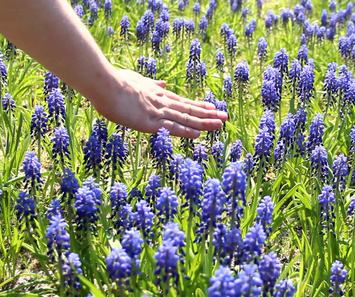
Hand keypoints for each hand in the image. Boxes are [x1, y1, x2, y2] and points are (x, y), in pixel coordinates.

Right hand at [91, 69, 227, 137]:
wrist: (104, 83)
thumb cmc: (114, 81)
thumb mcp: (137, 78)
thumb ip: (150, 83)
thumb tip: (162, 82)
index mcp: (158, 93)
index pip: (183, 102)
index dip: (198, 106)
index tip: (212, 107)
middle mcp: (162, 102)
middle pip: (190, 109)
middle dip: (208, 114)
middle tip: (225, 116)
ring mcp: (158, 112)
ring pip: (186, 118)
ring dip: (204, 122)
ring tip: (221, 123)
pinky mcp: (150, 122)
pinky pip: (172, 128)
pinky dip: (187, 131)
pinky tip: (199, 134)